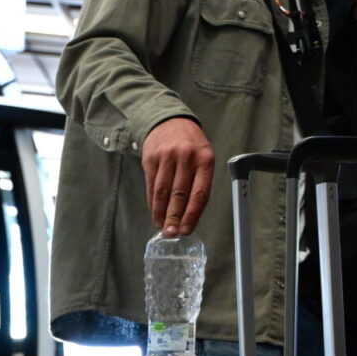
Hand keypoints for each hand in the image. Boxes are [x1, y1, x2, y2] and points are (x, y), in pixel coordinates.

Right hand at [142, 117, 214, 236]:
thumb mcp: (203, 158)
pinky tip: (155, 212)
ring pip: (163, 192)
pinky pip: (151, 186)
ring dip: (161, 212)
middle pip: (179, 194)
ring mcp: (167, 157)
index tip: (186, 230)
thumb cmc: (190, 146)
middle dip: (175, 217)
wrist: (169, 121)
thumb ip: (199, 183)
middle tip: (171, 233)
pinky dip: (153, 202)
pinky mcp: (151, 158)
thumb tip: (190, 215)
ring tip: (161, 226)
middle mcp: (186, 157)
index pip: (199, 192)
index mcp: (205, 159)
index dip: (192, 214)